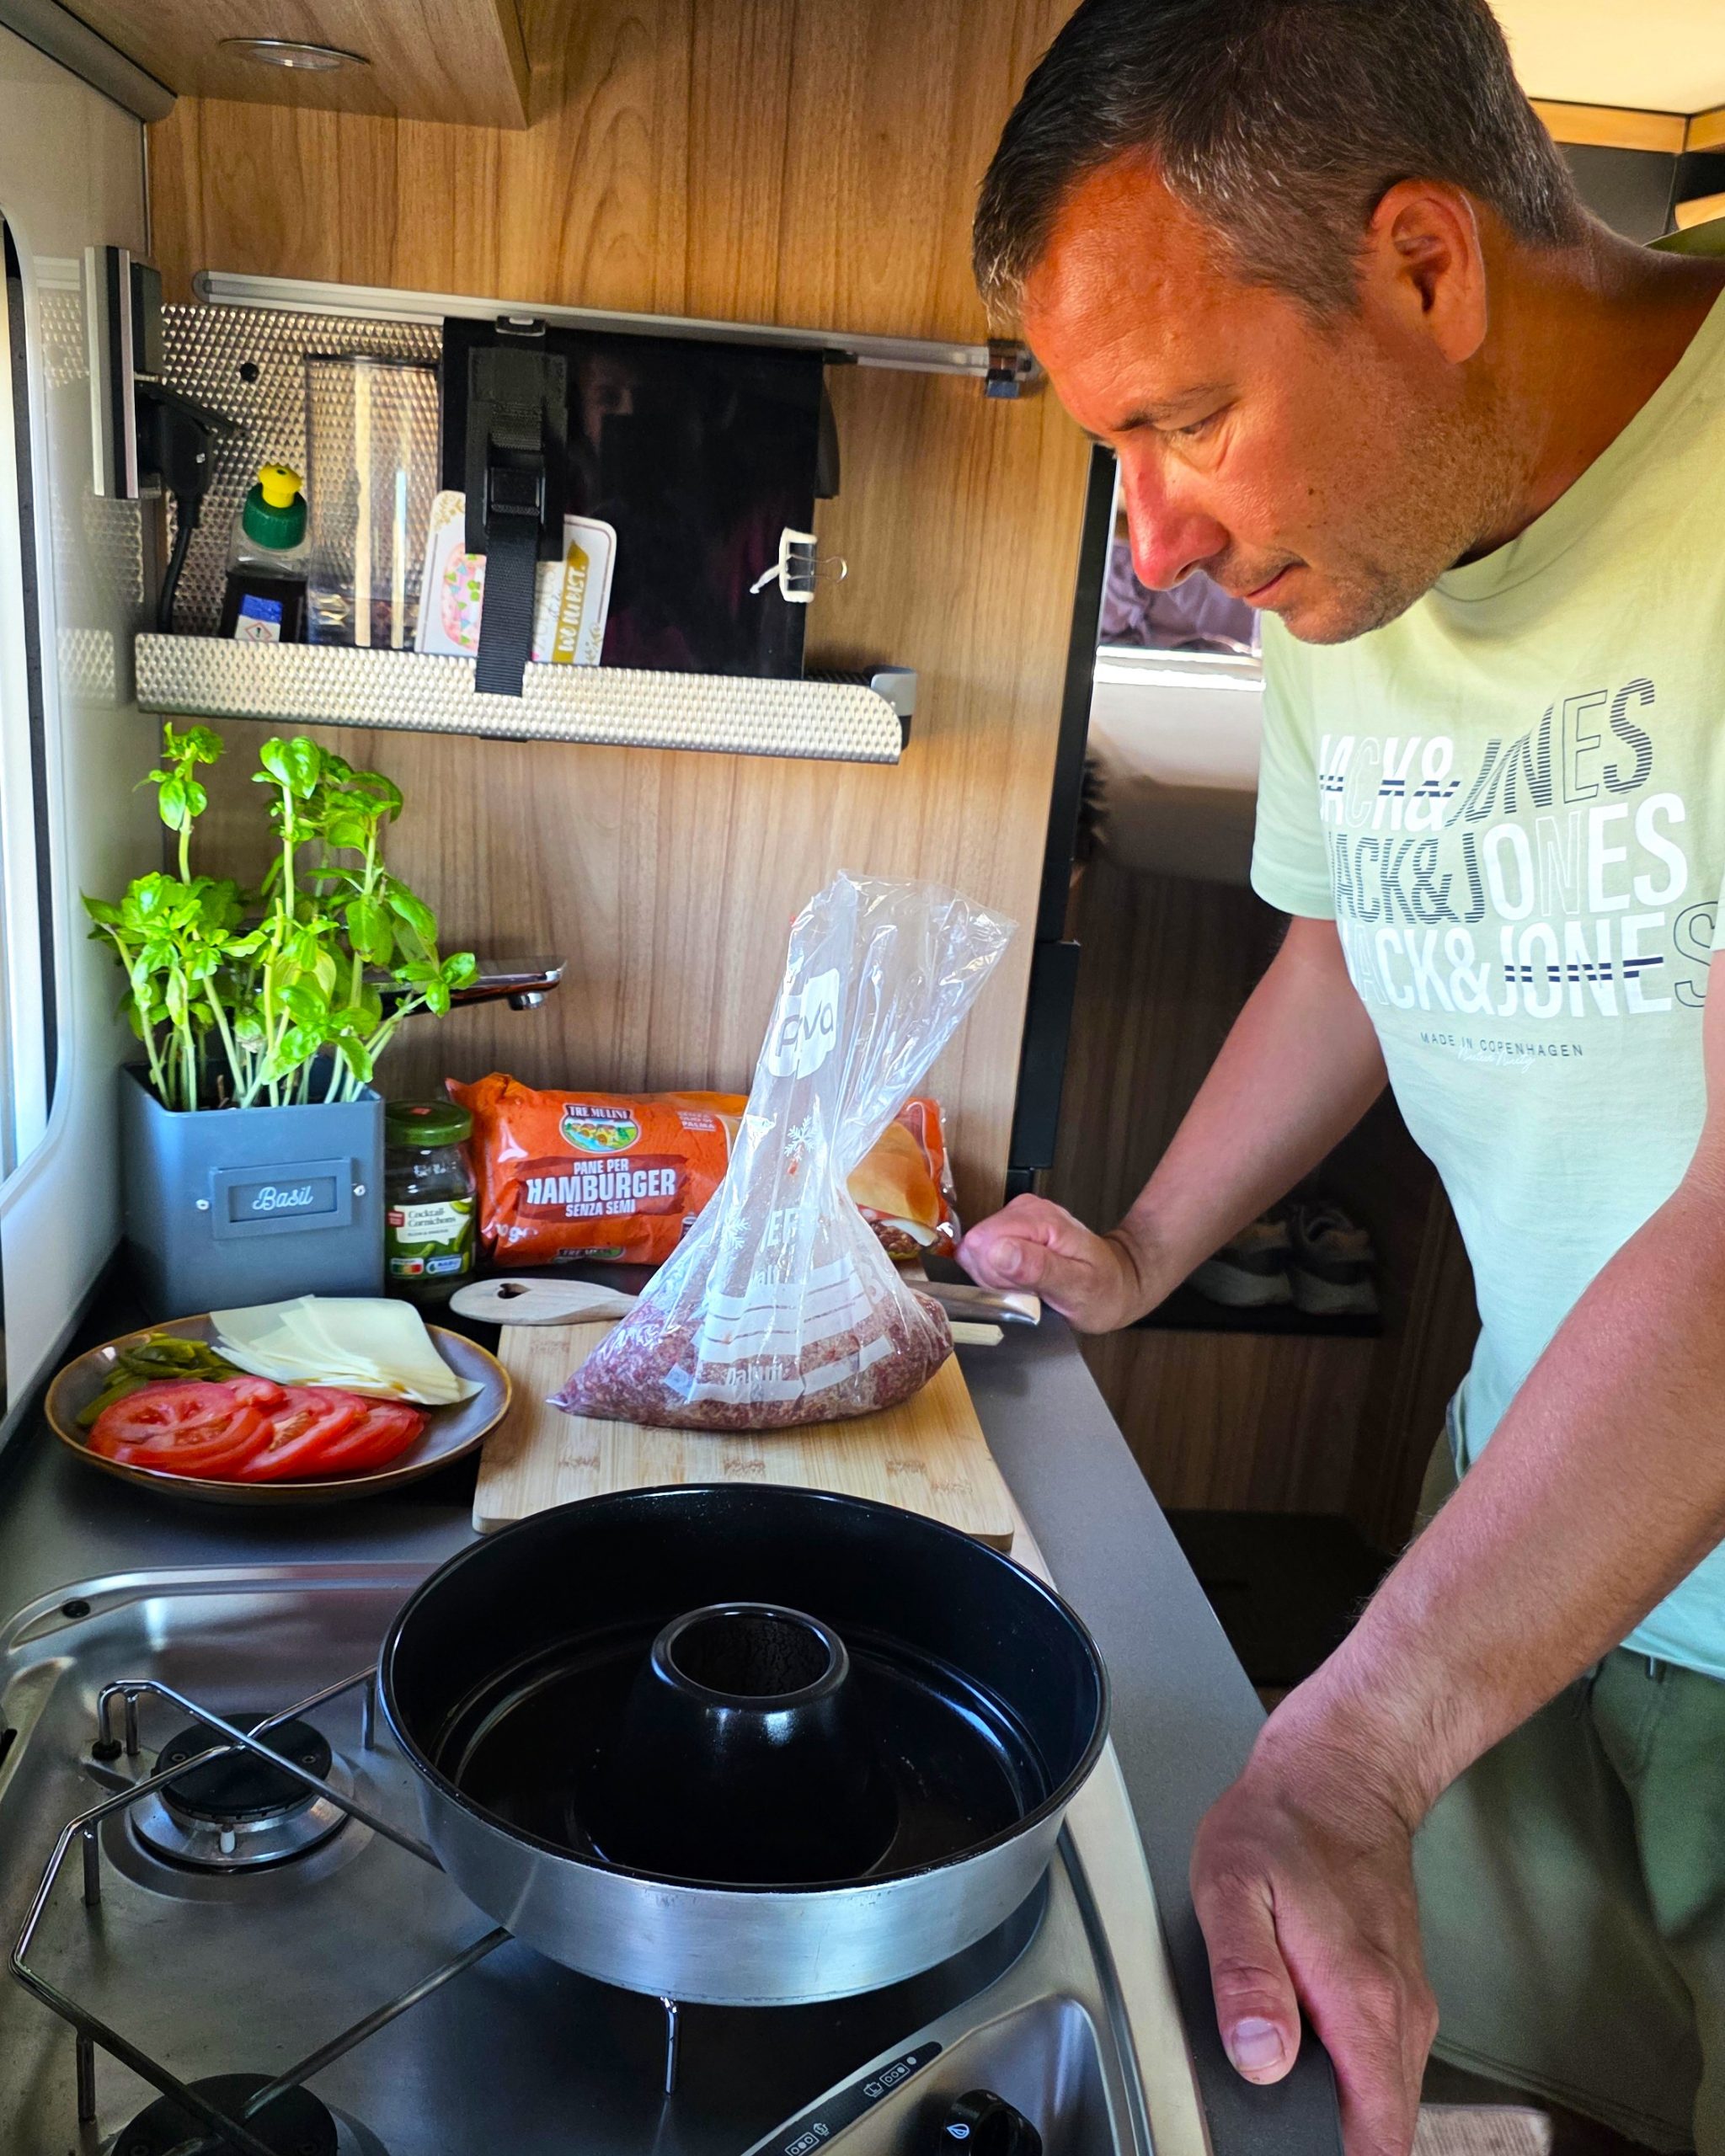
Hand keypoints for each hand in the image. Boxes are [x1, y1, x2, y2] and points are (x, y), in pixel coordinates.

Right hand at [958, 1194, 1148, 1330]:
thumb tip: (998, 1251)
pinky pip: (985, 1257)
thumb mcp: (1078, 1286)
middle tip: (1030, 1290)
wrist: (1118, 1283)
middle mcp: (1024, 1210)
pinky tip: (1024, 1283)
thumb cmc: (1103, 1289)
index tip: (1021, 1288)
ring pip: (978, 1254)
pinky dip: (1000, 1277)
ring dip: (998, 1279)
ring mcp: (1016, 1219)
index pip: (983, 1243)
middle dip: (996, 1278)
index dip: (995, 1274)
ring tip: (1031, 1287)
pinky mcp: (1010, 1231)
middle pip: (977, 1247)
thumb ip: (1037, 1268)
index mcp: (1040, 1218)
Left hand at [1191, 1697, 1437, 2155]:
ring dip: (1344, 2110)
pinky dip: (1352, 2075)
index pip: (1378, 2135)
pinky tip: (1307, 2047)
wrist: (1342, 1771)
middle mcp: (1400, 2010)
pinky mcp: (1399, 1988)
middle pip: (1384, 2126)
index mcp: (1361, 2000)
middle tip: (1277, 2118)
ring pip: (1386, 2095)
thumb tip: (1260, 2057)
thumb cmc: (1285, 1821)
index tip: (1295, 2152)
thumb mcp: (1232, 1888)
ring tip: (1285, 2085)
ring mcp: (1405, 1999)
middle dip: (1336, 2141)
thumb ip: (1245, 1978)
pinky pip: (1383, 2060)